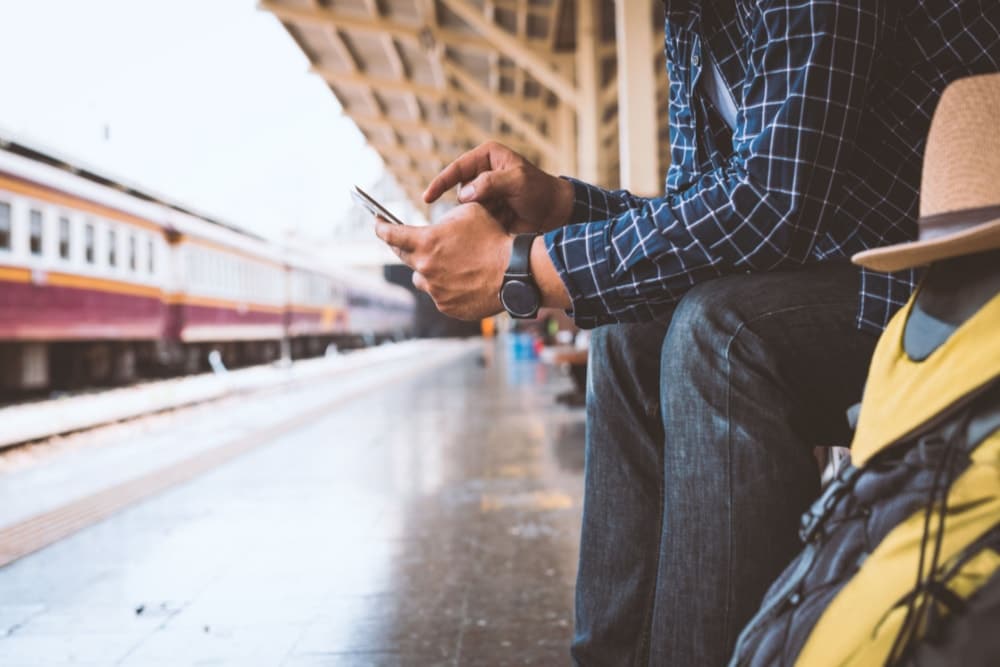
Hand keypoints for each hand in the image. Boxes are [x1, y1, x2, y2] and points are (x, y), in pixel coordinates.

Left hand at [374, 204, 510, 320]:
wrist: (513, 273)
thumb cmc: (493, 238)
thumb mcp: (469, 213)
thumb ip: (446, 218)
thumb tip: (439, 226)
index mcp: (426, 242)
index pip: (390, 235)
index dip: (380, 227)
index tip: (376, 223)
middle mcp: (424, 268)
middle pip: (402, 257)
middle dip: (403, 247)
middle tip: (407, 242)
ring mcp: (434, 290)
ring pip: (422, 279)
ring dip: (428, 271)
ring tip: (448, 265)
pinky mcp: (446, 306)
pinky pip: (440, 295)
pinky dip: (447, 288)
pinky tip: (464, 281)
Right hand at [423, 141, 574, 233]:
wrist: (557, 214)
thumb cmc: (541, 192)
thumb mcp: (518, 181)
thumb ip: (491, 183)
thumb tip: (464, 193)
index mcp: (487, 157)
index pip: (457, 168)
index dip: (441, 183)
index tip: (427, 198)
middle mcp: (482, 173)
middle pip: (459, 190)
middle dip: (466, 204)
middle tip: (483, 212)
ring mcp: (484, 194)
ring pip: (465, 207)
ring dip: (474, 216)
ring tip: (497, 218)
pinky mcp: (488, 211)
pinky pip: (474, 219)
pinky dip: (478, 225)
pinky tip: (492, 227)